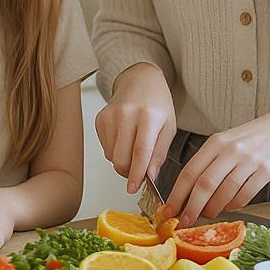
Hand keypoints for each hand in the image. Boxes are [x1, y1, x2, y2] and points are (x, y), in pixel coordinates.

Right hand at [95, 63, 176, 193]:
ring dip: (122, 162)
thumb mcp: (169, 128)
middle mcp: (126, 114)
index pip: (140, 152)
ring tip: (133, 149)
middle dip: (128, 172)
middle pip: (121, 157)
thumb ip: (159, 154)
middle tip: (138, 171)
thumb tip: (149, 176)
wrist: (140, 81)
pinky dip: (115, 151)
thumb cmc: (157, 105)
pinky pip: (105, 148)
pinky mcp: (100, 118)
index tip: (134, 188)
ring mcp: (110, 115)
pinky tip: (124, 140)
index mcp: (148, 116)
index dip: (137, 174)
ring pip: (111, 155)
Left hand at [164, 107, 269, 226]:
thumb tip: (187, 195)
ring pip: (224, 192)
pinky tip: (230, 207)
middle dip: (191, 207)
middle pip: (204, 185)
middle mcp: (229, 151)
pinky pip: (245, 194)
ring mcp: (248, 160)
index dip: (176, 194)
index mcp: (214, 143)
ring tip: (207, 214)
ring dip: (213, 208)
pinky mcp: (265, 170)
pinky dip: (234, 205)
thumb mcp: (223, 143)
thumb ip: (207, 164)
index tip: (169, 210)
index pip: (189, 172)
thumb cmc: (248, 139)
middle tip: (185, 221)